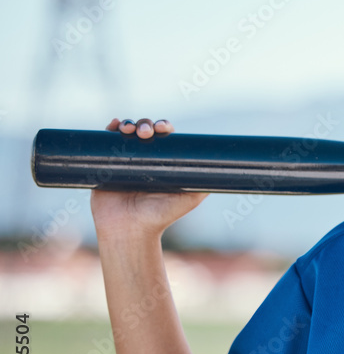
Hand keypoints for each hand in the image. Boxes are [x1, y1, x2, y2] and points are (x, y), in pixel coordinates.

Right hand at [91, 118, 207, 238]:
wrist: (131, 229)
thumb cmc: (161, 216)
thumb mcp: (190, 198)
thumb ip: (205, 184)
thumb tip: (227, 168)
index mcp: (163, 163)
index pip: (165, 138)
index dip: (164, 128)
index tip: (164, 128)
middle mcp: (145, 160)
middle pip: (146, 131)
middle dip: (146, 124)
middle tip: (147, 131)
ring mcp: (125, 161)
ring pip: (127, 133)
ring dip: (129, 124)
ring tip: (130, 130)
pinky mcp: (105, 165)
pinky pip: (106, 142)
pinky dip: (111, 129)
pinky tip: (115, 125)